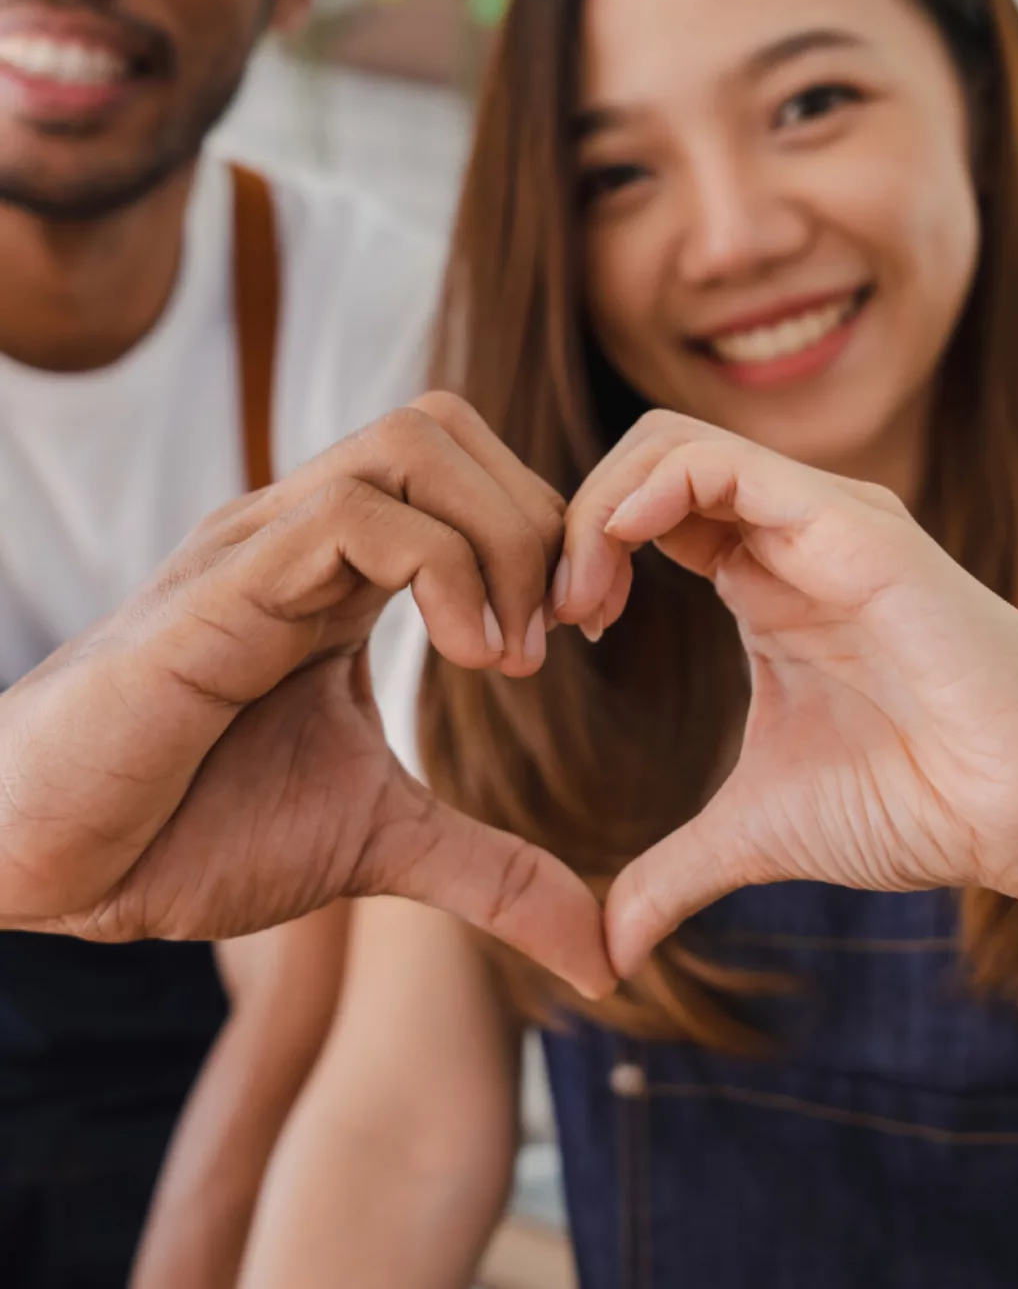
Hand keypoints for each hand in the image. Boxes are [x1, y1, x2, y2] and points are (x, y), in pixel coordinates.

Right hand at [0, 393, 612, 999]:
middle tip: (565, 632)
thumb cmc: (190, 831)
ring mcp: (257, 551)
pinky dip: (445, 571)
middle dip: (538, 518)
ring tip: (509, 656)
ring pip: (410, 445)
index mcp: (337, 575)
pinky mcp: (220, 592)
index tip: (582, 631)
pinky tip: (465, 658)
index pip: (462, 469)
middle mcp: (299, 538)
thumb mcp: (380, 845)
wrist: (49, 859)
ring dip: (501, 538)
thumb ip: (493, 873)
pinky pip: (352, 517)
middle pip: (444, 425)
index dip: (547, 532)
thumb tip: (601, 954)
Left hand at [558, 410, 1017, 978]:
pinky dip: (643, 496)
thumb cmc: (910, 804)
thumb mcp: (755, 832)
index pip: (643, 512)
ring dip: (597, 512)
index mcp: (759, 578)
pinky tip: (616, 558)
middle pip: (643, 462)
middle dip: (575, 526)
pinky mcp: (845, 522)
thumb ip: (672, 872)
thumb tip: (609, 950)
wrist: (1016, 813)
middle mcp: (784, 532)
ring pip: (668, 445)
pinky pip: (720, 463)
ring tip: (585, 602)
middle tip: (561, 617)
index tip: (564, 637)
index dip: (582, 557)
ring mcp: (815, 518)